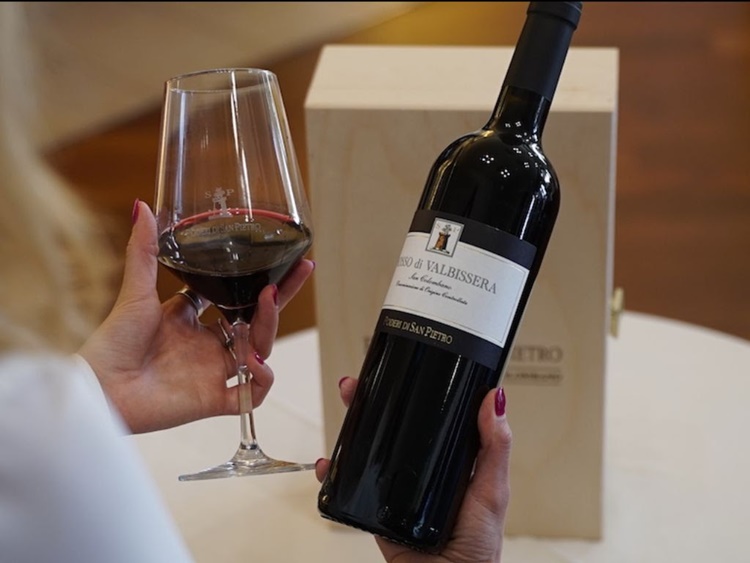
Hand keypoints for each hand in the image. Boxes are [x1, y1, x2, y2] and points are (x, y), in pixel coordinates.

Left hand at [78, 200, 313, 433]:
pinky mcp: (213, 399)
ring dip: (269, 328)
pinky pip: (250, 395)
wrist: (100, 388)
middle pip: (255, 322)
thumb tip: (142, 206)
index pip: (235, 297)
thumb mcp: (135, 290)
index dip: (258, 282)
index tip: (279, 261)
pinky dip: (261, 382)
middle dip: (278, 299)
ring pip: (258, 351)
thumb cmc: (112, 342)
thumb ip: (145, 250)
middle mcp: (207, 345)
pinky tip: (257, 364)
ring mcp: (212, 372)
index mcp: (192, 319)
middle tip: (298, 271)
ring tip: (267, 304)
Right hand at [316, 378, 510, 562]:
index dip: (414, 392)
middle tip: (360, 384)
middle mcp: (420, 468)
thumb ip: (495, 447)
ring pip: (369, 450)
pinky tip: (330, 461)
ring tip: (347, 405)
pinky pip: (351, 487)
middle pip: (392, 427)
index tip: (400, 367)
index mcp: (449, 459)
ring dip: (352, 427)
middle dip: (372, 402)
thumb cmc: (479, 545)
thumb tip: (495, 399)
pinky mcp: (376, 509)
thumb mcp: (492, 489)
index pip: (429, 417)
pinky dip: (336, 473)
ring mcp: (395, 487)